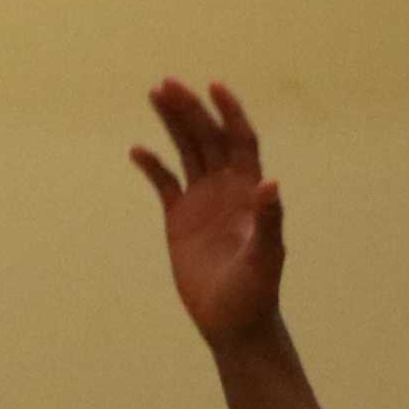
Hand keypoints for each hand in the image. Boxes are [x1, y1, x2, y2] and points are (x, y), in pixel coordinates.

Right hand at [131, 79, 286, 347]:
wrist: (234, 324)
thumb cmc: (256, 293)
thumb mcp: (266, 256)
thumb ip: (269, 220)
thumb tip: (271, 184)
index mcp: (249, 192)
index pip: (241, 141)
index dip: (230, 113)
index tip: (214, 87)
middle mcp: (227, 189)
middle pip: (208, 138)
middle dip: (190, 110)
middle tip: (167, 84)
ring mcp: (202, 202)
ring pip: (186, 152)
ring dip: (172, 124)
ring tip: (154, 94)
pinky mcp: (180, 220)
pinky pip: (165, 184)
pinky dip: (152, 166)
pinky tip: (137, 150)